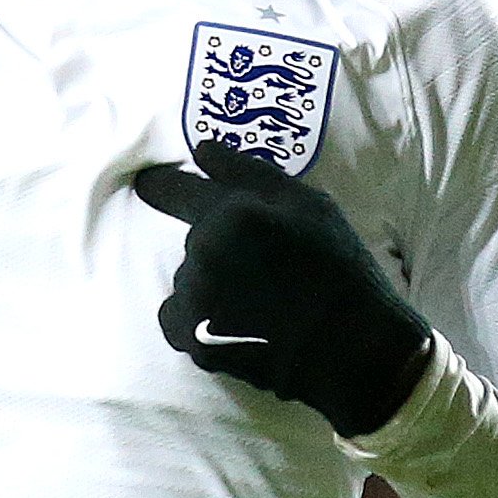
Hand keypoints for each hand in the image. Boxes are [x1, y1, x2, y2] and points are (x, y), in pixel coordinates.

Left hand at [130, 144, 433, 436]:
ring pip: (189, 280)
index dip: (160, 186)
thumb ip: (248, 173)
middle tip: (265, 268)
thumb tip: (201, 149)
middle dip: (221, 248)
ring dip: (212, 286)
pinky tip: (235, 325)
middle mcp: (204, 252)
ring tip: (259, 301)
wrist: (351, 348)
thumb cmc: (337, 268)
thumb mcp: (309, 206)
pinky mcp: (194, 341)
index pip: (172, 189)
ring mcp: (196, 299)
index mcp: (231, 212)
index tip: (146, 184)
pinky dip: (197, 321)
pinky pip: (177, 319)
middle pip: (196, 241)